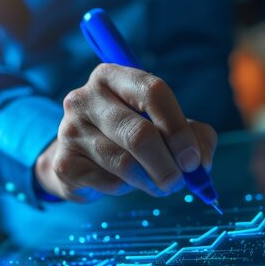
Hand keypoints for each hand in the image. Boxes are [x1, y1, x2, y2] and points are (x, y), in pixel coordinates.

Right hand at [34, 63, 217, 201]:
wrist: (78, 160)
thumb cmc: (129, 136)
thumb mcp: (165, 126)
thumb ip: (194, 136)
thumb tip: (201, 163)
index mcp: (113, 77)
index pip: (153, 92)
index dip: (179, 129)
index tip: (193, 160)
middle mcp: (85, 98)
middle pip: (139, 134)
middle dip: (168, 165)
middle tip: (179, 183)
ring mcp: (70, 129)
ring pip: (125, 163)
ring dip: (151, 181)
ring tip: (157, 184)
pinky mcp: (64, 162)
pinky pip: (108, 183)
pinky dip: (126, 189)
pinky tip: (125, 183)